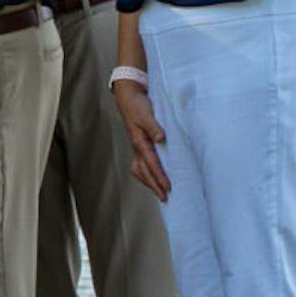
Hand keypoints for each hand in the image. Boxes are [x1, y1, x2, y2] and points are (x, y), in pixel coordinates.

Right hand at [115, 80, 168, 201]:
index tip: (167, 188)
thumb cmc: (138, 106)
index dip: (159, 177)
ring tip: (159, 192)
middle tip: (165, 198)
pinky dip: (145, 174)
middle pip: (144, 172)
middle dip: (154, 186)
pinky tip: (152, 177)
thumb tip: (161, 139)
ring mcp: (136, 147)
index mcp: (139, 141)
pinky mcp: (138, 145)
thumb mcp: (146, 114)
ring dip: (149, 182)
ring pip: (140, 171)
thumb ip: (154, 127)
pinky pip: (139, 165)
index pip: (151, 164)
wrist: (127, 97)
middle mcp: (137, 147)